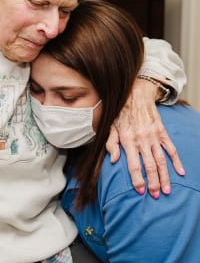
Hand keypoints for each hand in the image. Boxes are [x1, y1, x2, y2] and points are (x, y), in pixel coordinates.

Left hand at [106, 78, 184, 197]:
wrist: (135, 95)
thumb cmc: (120, 113)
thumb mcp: (110, 128)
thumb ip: (111, 144)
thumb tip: (113, 160)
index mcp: (127, 140)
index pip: (133, 164)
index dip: (137, 179)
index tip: (140, 191)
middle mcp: (141, 140)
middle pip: (149, 166)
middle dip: (153, 183)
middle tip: (156, 195)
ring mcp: (153, 136)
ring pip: (161, 160)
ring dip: (165, 176)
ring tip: (167, 190)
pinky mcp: (162, 132)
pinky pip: (171, 148)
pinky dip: (177, 161)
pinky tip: (181, 172)